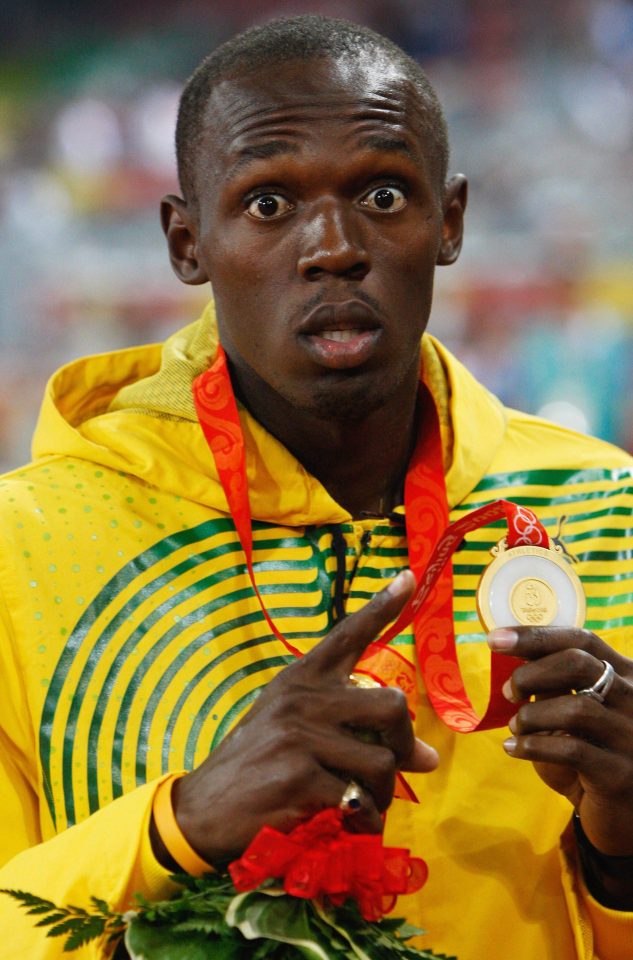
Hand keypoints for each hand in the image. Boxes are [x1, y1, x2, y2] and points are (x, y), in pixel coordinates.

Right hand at [164, 570, 437, 864]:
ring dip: (383, 794)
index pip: (347, 634)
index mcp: (300, 679)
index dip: (381, 606)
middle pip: (391, 705)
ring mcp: (299, 736)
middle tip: (399, 767)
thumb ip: (351, 731)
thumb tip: (428, 757)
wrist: (203, 809)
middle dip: (404, 744)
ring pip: (382, 762)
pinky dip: (364, 821)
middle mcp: (301, 698)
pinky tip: (349, 824)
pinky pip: (359, 800)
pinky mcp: (300, 777)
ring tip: (365, 805)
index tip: (408, 577)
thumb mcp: (295, 733)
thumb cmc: (256, 766)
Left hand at [488, 626, 632, 855]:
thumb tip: (514, 651)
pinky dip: (532, 746)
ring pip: (576, 707)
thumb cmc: (589, 756)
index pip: (582, 640)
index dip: (536, 636)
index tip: (495, 638)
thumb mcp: (572, 714)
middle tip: (508, 691)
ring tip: (515, 727)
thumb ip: (555, 685)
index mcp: (626, 676)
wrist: (622, 816)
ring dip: (531, 715)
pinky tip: (513, 749)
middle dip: (531, 672)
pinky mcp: (621, 773)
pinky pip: (571, 749)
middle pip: (579, 663)